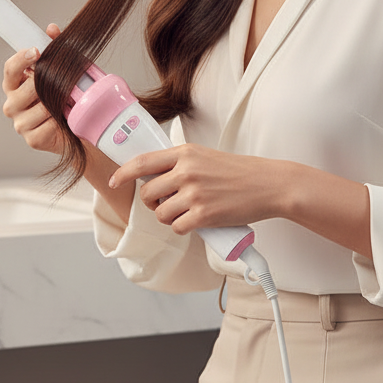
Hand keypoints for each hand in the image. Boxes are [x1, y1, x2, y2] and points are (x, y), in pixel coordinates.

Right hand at [2, 23, 65, 153]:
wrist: (80, 127)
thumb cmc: (67, 96)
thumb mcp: (64, 70)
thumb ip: (55, 48)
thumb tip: (52, 29)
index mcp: (15, 85)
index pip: (10, 69)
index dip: (21, 59)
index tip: (36, 51)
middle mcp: (12, 104)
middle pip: (27, 88)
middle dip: (48, 84)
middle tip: (64, 82)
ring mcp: (20, 123)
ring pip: (40, 107)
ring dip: (57, 103)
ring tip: (67, 102)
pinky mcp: (32, 139)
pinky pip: (48, 125)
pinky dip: (60, 120)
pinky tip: (64, 119)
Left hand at [108, 143, 290, 234]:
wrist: (268, 184)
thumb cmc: (239, 172)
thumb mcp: (205, 157)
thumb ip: (180, 163)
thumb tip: (153, 176)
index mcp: (185, 153)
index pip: (143, 162)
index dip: (123, 173)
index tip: (115, 180)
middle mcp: (186, 171)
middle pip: (147, 192)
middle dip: (153, 202)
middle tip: (168, 202)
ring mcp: (194, 194)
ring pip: (160, 213)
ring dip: (169, 217)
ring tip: (187, 212)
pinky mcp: (203, 215)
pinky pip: (177, 228)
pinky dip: (184, 228)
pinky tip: (197, 222)